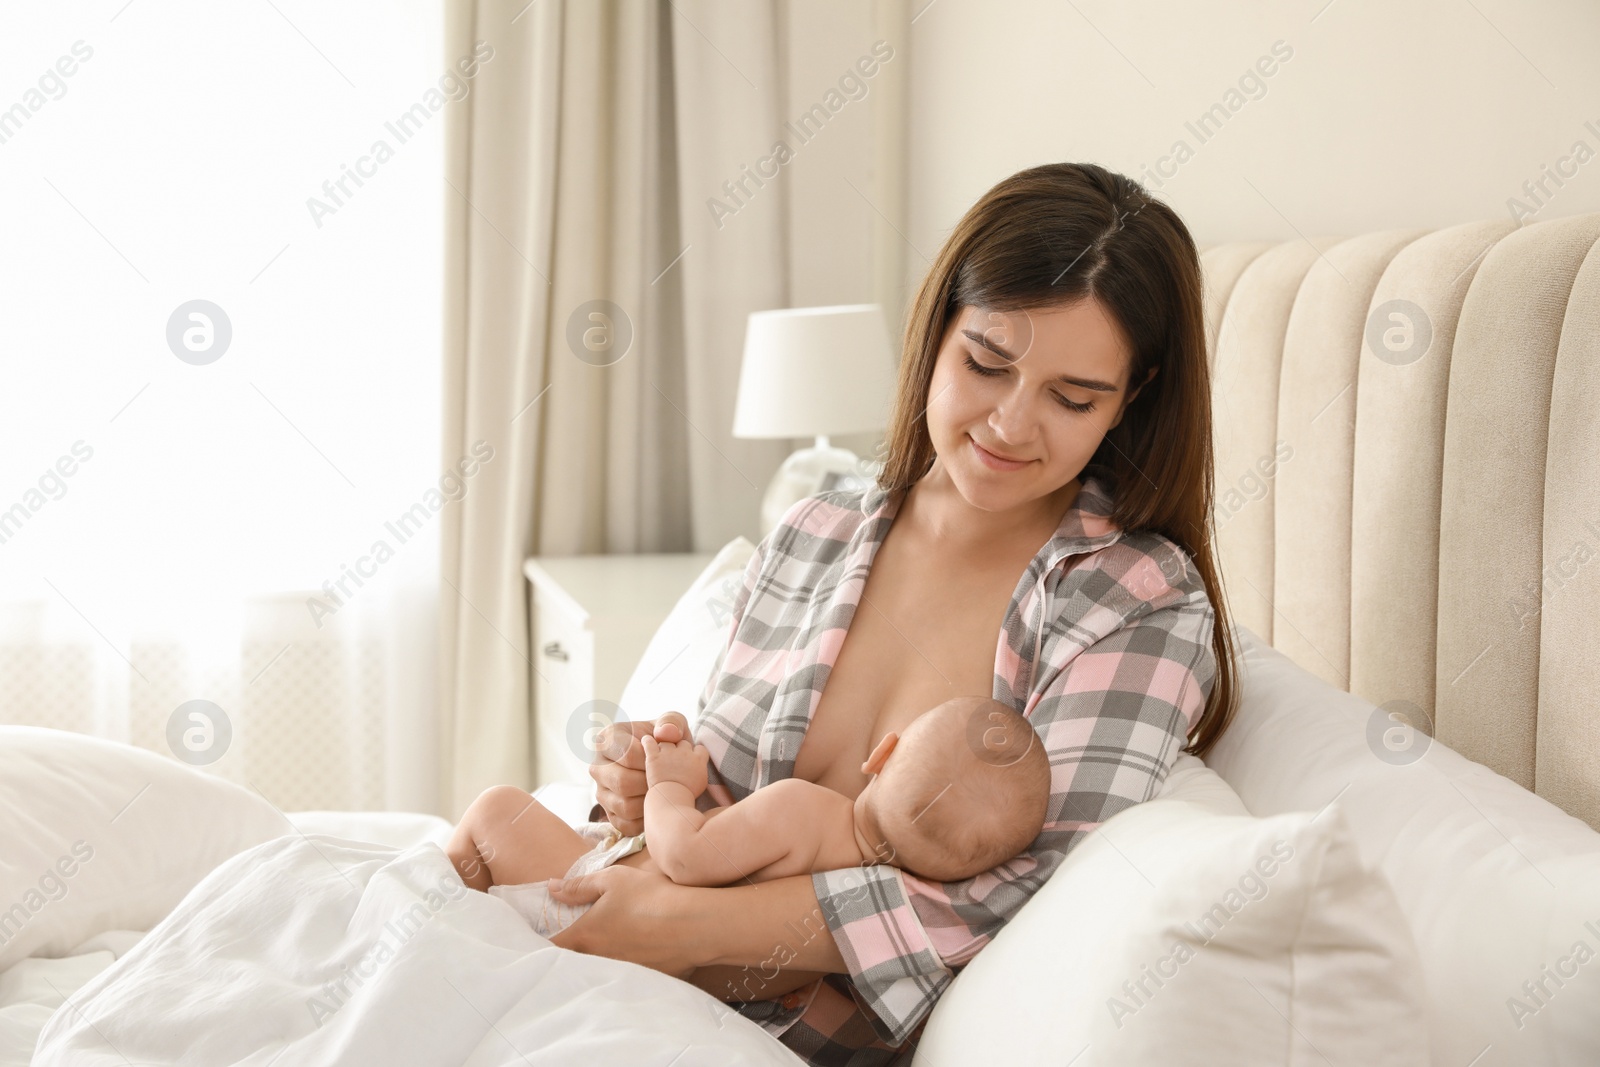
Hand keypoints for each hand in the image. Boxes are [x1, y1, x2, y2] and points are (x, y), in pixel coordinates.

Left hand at [547, 865, 702, 978]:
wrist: (694, 926)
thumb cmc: (650, 898)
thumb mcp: (612, 880)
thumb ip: (578, 886)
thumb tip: (551, 888)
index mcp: (584, 936)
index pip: (549, 947)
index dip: (538, 942)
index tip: (535, 937)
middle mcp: (596, 960)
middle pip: (571, 962)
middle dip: (568, 952)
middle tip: (573, 938)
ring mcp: (619, 974)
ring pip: (597, 969)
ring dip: (596, 959)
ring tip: (609, 943)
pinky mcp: (641, 980)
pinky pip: (623, 975)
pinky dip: (623, 965)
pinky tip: (638, 951)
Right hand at [589, 711, 690, 834]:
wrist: (664, 762)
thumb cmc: (664, 741)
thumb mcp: (670, 724)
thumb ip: (671, 722)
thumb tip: (666, 734)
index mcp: (607, 739)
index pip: (628, 754)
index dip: (652, 760)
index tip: (666, 759)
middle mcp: (598, 767)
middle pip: (623, 782)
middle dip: (651, 782)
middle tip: (668, 778)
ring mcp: (601, 792)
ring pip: (624, 806)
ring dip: (650, 802)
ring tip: (664, 791)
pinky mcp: (610, 814)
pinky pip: (626, 825)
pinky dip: (647, 820)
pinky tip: (658, 807)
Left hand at [641, 734, 708, 795]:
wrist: (672, 798)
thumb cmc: (687, 794)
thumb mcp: (701, 782)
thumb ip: (700, 768)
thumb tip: (697, 764)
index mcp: (698, 759)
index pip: (700, 749)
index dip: (695, 753)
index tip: (691, 759)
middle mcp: (684, 752)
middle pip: (683, 743)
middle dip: (679, 749)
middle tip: (674, 760)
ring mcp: (669, 753)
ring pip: (666, 742)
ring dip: (663, 747)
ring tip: (660, 755)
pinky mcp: (654, 756)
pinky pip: (649, 742)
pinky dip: (646, 741)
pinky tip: (645, 741)